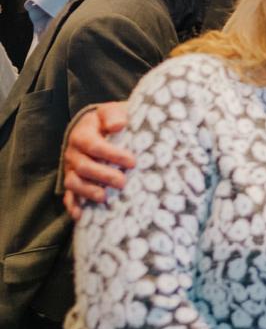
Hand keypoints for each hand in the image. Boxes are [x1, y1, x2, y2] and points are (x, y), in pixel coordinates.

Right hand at [62, 102, 133, 219]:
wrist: (103, 126)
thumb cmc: (112, 120)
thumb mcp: (112, 112)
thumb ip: (113, 115)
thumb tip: (118, 125)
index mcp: (82, 134)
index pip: (94, 145)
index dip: (112, 154)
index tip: (132, 161)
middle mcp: (74, 153)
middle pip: (83, 167)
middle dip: (103, 176)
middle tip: (123, 182)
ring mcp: (72, 169)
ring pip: (73, 182)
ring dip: (88, 192)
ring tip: (104, 198)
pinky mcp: (75, 181)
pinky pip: (70, 195)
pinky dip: (74, 205)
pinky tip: (81, 216)